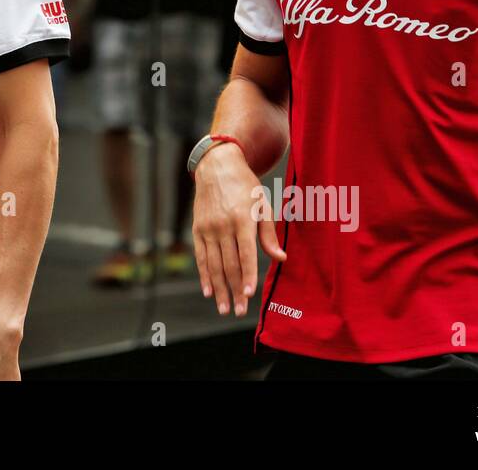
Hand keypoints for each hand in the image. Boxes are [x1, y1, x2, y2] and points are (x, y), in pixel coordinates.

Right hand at [192, 141, 285, 317]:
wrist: (217, 167)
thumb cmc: (245, 186)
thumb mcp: (262, 204)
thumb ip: (269, 234)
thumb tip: (280, 258)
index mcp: (242, 219)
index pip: (245, 253)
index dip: (247, 275)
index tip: (249, 294)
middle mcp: (223, 225)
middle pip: (229, 264)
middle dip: (235, 290)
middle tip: (240, 311)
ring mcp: (208, 228)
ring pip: (213, 265)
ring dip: (219, 289)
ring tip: (224, 308)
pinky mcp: (197, 229)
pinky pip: (201, 257)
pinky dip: (204, 275)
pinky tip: (208, 291)